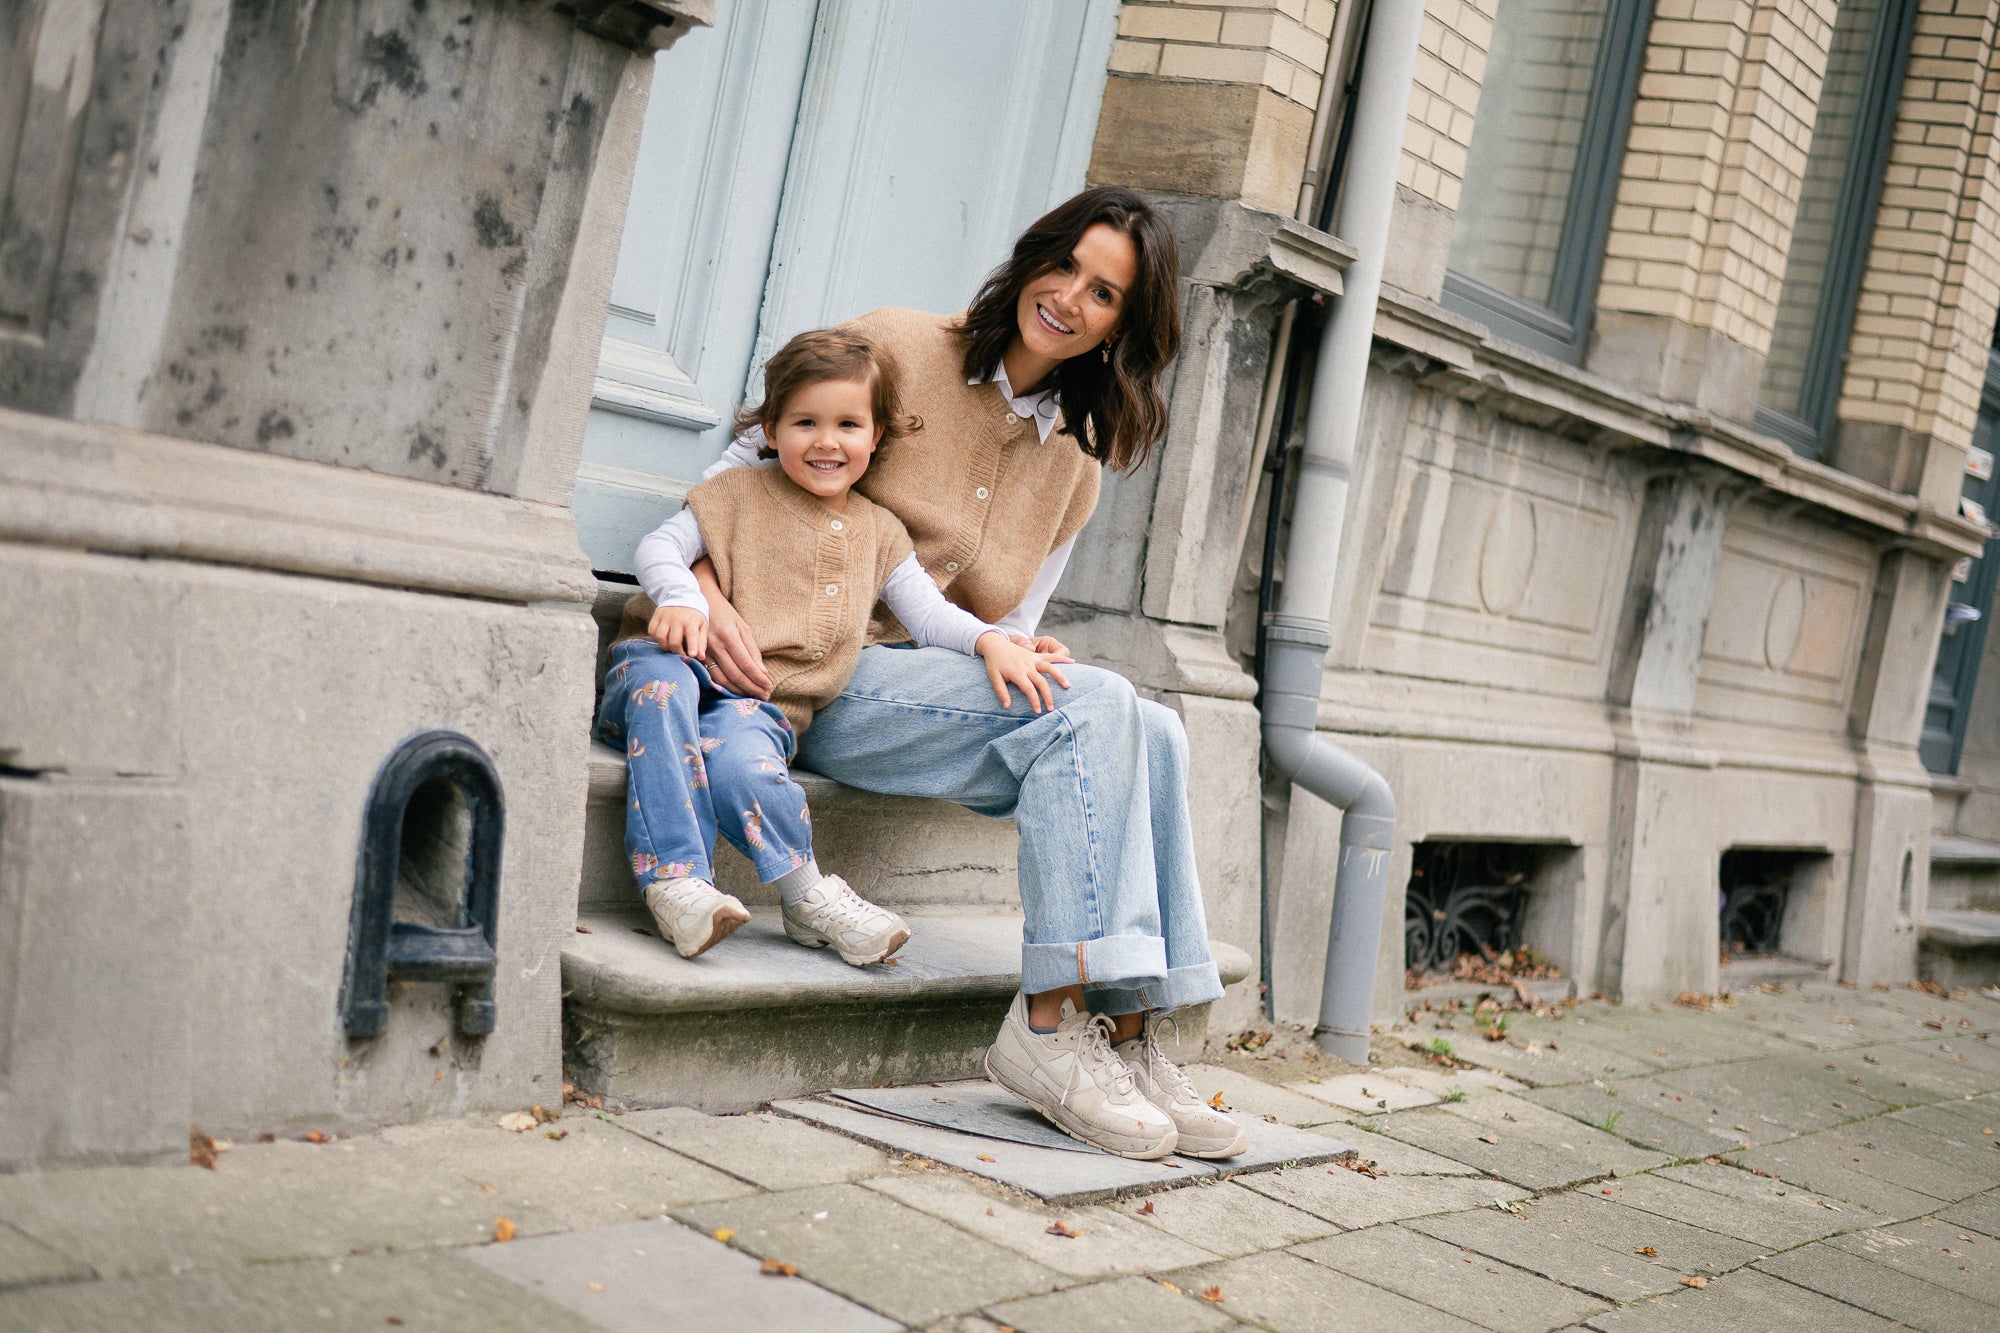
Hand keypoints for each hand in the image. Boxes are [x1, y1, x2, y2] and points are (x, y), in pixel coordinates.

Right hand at [648, 604, 707, 658]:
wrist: (681, 595)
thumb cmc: (694, 614)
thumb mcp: (702, 625)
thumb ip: (701, 642)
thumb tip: (701, 657)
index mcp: (691, 621)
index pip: (692, 635)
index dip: (692, 647)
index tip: (691, 655)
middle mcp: (676, 619)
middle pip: (673, 641)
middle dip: (677, 652)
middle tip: (680, 654)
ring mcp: (664, 617)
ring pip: (660, 637)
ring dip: (665, 646)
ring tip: (671, 647)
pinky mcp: (656, 616)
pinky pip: (652, 631)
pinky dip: (656, 639)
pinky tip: (663, 639)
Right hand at [692, 557, 772, 698]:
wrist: (699, 602)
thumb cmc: (724, 613)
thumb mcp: (742, 626)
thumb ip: (752, 649)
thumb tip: (762, 671)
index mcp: (729, 635)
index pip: (746, 663)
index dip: (758, 678)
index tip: (769, 687)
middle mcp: (715, 645)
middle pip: (735, 674)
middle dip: (751, 688)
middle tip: (764, 697)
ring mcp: (703, 651)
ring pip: (722, 679)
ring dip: (738, 691)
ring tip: (752, 697)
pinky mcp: (696, 656)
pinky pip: (710, 677)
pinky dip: (724, 687)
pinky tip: (735, 691)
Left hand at [975, 631, 1071, 713]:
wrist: (996, 644)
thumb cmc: (994, 663)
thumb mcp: (994, 677)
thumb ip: (1001, 692)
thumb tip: (1007, 707)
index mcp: (1017, 672)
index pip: (1029, 689)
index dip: (1035, 701)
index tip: (1039, 711)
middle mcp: (1027, 665)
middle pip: (1042, 682)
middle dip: (1048, 696)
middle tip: (1052, 708)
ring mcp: (1033, 659)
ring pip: (1050, 668)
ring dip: (1059, 677)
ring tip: (1067, 686)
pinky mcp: (1036, 655)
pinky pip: (1051, 657)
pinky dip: (1062, 659)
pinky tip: (1073, 662)